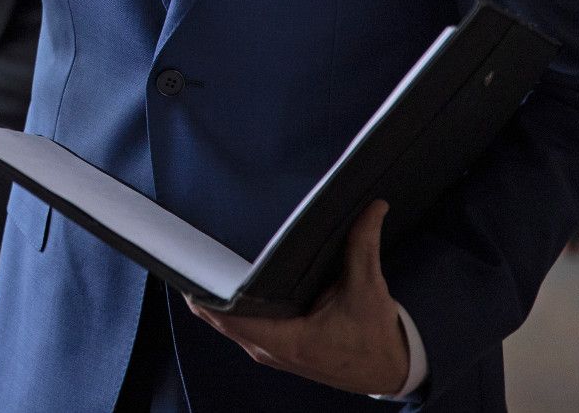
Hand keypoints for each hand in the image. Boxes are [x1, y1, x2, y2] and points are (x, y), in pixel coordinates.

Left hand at [187, 202, 409, 396]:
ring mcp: (268, 352)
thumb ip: (364, 245)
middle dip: (203, 286)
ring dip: (213, 296)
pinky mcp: (273, 349)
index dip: (206, 292)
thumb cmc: (375, 337)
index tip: (192, 262)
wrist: (387, 370)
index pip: (229, 316)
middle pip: (218, 318)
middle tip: (191, 247)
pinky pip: (237, 326)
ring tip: (201, 258)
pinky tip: (223, 280)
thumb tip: (373, 207)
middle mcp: (270, 349)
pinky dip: (226, 306)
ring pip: (224, 324)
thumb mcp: (369, 289)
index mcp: (287, 339)